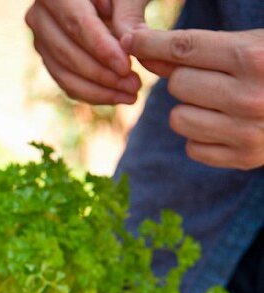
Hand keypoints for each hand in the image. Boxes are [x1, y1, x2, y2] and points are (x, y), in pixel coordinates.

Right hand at [25, 0, 145, 104]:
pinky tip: (117, 96)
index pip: (76, 24)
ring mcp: (39, 38)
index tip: (126, 67)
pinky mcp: (47, 56)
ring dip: (97, 88)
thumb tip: (127, 47)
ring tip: (130, 94)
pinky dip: (90, 92)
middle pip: (66, 51)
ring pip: (63, 71)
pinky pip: (64, 80)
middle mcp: (38, 15)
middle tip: (133, 86)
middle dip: (101, 74)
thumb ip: (129, 15)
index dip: (100, 49)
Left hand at [124, 28, 263, 169]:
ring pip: (178, 118)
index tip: (132, 41)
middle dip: (185, 78)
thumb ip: (194, 49)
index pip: (184, 48)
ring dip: (189, 109)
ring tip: (218, 101)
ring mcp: (247, 132)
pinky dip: (201, 137)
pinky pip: (192, 148)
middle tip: (212, 77)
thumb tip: (136, 47)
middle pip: (177, 84)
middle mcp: (250, 96)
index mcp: (254, 58)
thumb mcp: (246, 45)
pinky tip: (226, 124)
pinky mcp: (243, 159)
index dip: (151, 43)